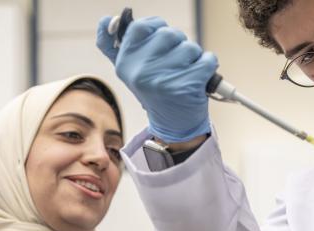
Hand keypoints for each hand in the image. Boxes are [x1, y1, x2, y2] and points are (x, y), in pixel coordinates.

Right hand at [96, 16, 217, 142]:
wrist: (174, 125)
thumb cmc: (155, 92)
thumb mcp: (130, 71)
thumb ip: (113, 46)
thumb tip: (105, 20)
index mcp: (125, 64)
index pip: (141, 26)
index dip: (156, 26)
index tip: (162, 40)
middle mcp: (141, 72)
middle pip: (169, 34)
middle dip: (178, 44)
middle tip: (175, 64)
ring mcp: (164, 80)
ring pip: (190, 46)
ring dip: (194, 57)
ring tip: (185, 73)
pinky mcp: (187, 86)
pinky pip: (207, 59)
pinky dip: (208, 66)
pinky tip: (199, 79)